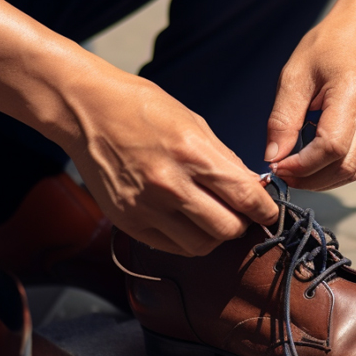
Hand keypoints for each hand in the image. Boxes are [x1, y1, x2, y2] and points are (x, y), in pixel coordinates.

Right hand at [67, 69, 279, 255]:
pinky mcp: (127, 221)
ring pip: (201, 245)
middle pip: (227, 229)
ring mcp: (145, 207)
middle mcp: (169, 185)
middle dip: (242, 224)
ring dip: (214, 236)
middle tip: (240, 213)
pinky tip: (185, 221)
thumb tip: (251, 186)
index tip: (268, 211)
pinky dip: (186, 239)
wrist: (86, 110)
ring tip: (211, 217)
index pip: (245, 196)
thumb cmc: (140, 108)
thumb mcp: (193, 123)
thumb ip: (224, 159)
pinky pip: (170, 247)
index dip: (265, 210)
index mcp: (191, 153)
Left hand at [265, 16, 355, 190]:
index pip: (331, 146)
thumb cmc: (324, 49)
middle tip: (282, 173)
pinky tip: (312, 165)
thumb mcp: (293, 77)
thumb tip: (274, 157)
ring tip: (294, 172)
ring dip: (321, 180)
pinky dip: (332, 171)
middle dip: (310, 178)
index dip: (303, 165)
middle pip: (344, 165)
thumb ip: (282, 119)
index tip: (277, 165)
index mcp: (353, 92)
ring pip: (353, 170)